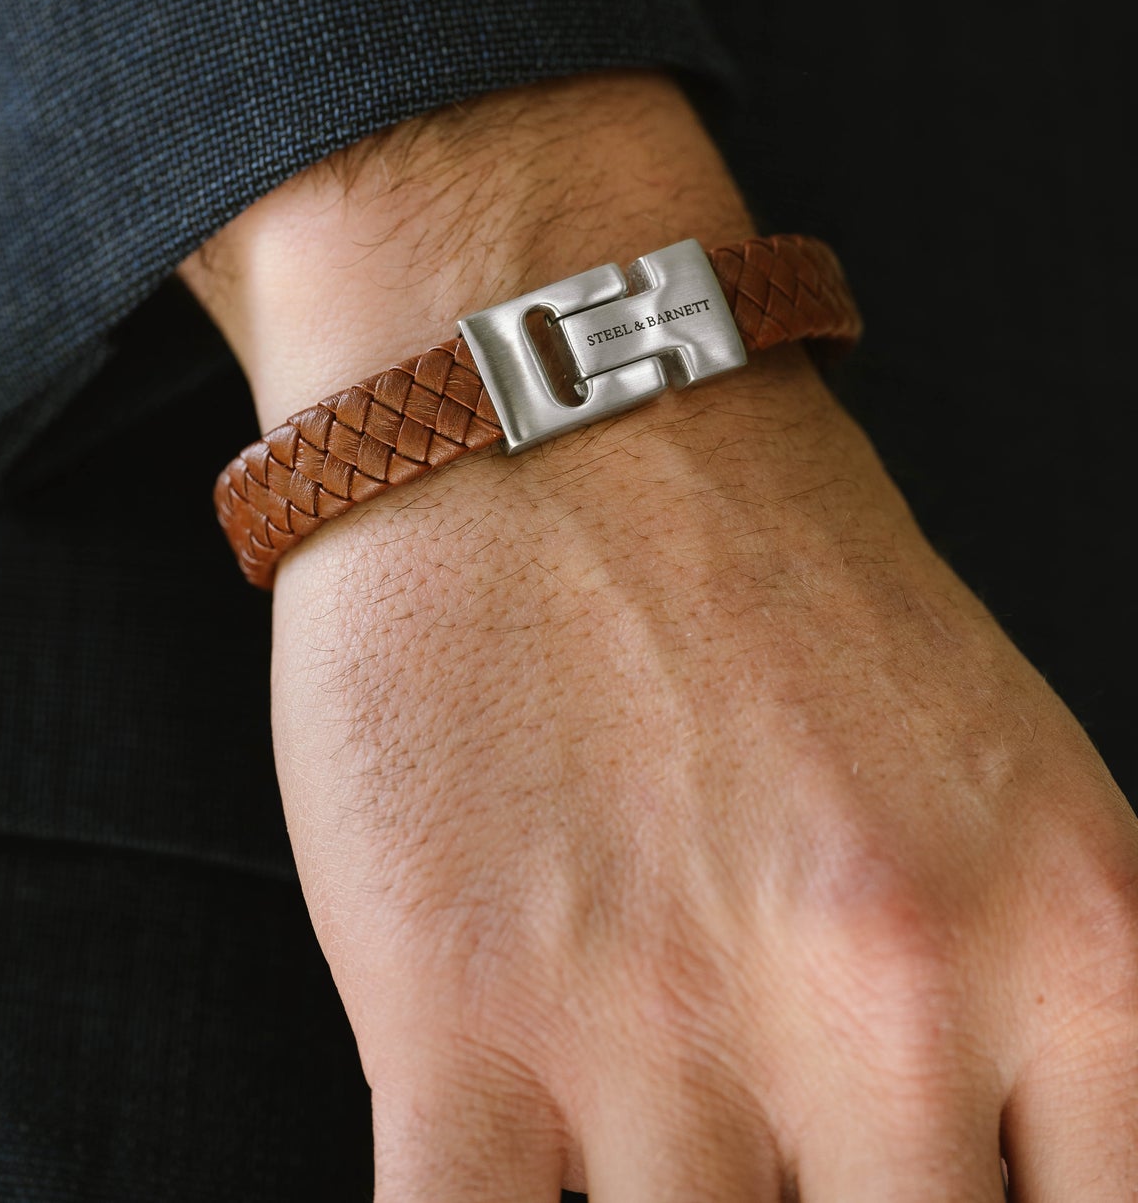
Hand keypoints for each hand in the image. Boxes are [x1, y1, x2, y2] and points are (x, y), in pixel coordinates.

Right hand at [183, 73, 1137, 1199]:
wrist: (548, 406)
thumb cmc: (762, 577)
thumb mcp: (1009, 784)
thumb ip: (1042, 1028)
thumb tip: (979, 1171)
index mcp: (1072, 938)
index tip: (921, 1182)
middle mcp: (894, 995)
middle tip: (781, 1148)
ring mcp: (668, 1015)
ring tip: (656, 1119)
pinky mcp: (460, 1012)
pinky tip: (531, 1165)